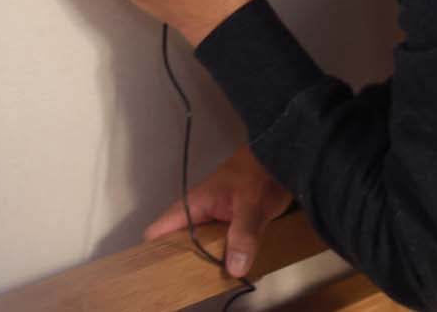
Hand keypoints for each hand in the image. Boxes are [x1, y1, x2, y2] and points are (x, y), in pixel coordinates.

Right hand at [143, 144, 294, 276]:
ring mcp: (213, 215)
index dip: (154, 254)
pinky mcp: (229, 219)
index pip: (157, 232)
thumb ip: (242, 235)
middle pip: (177, 242)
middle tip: (194, 282)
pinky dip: (222, 252)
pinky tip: (233, 266)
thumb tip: (234, 269)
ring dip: (206, 258)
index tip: (163, 276)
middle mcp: (198, 211)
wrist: (282, 153)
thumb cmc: (262, 173)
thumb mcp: (252, 205)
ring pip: (199, 243)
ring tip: (212, 279)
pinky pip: (218, 240)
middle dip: (183, 262)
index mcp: (193, 204)